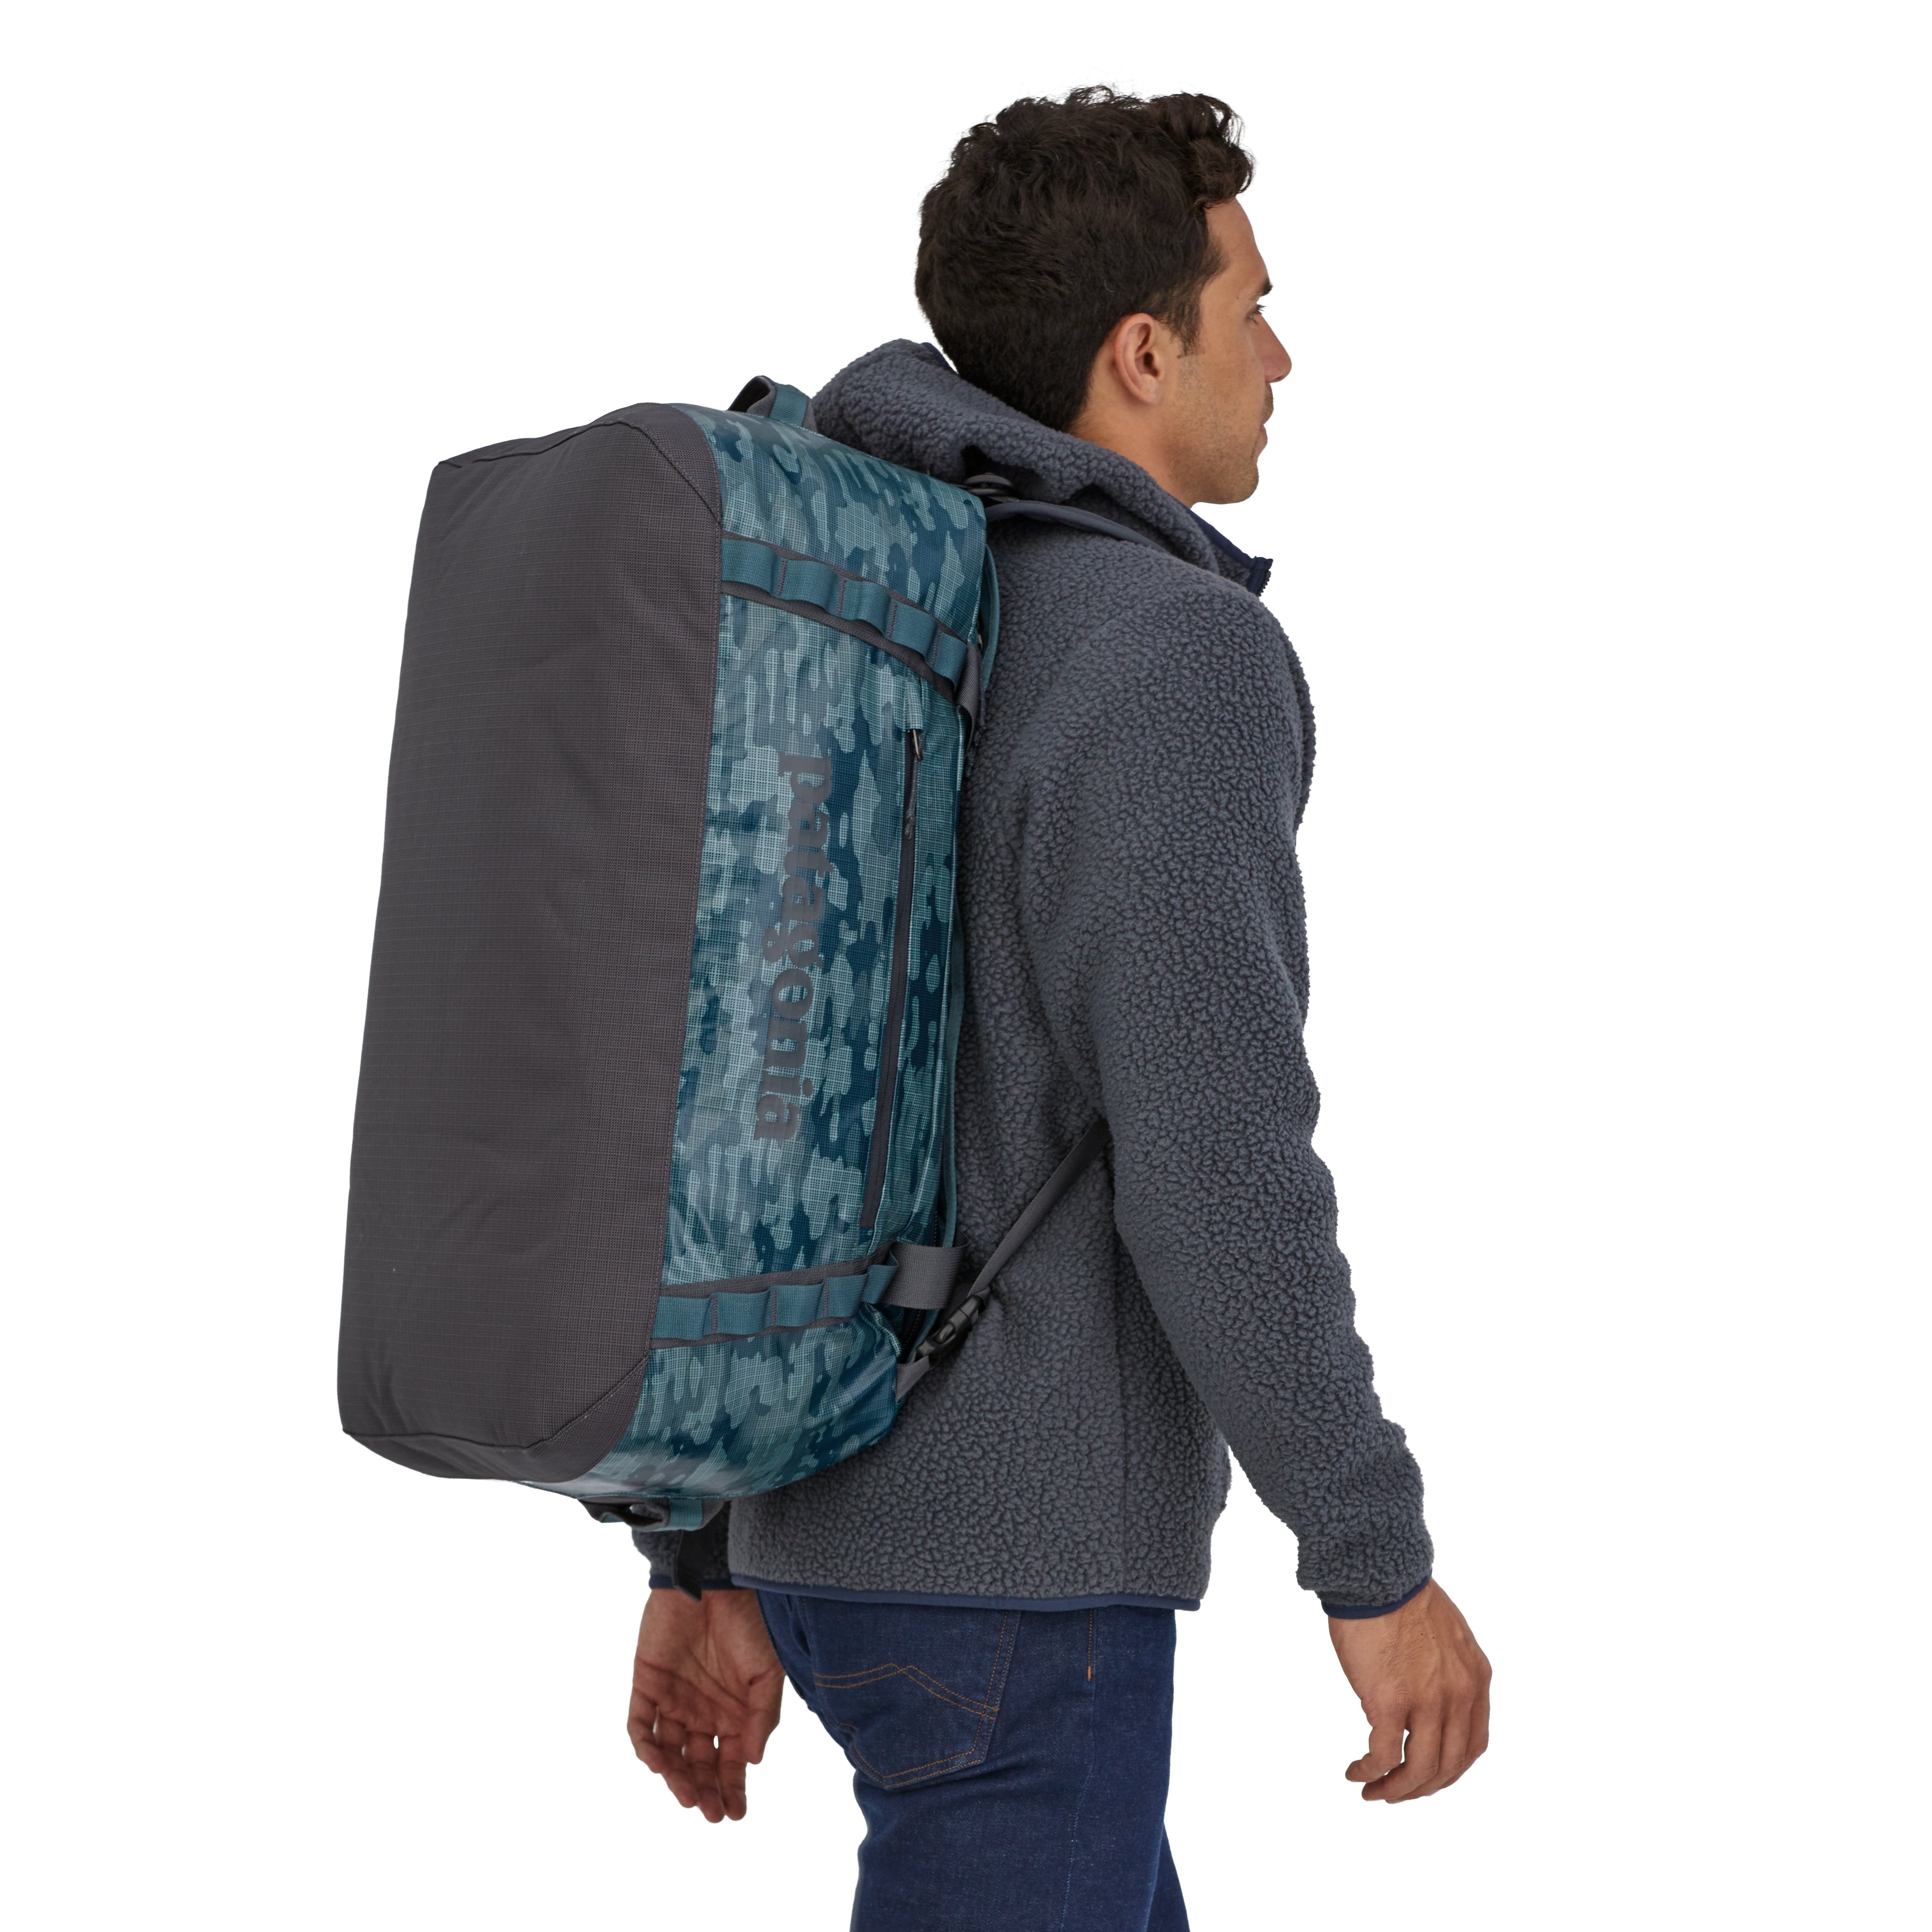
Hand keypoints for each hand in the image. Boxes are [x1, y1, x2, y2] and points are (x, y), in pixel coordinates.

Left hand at [628, 1587, 784, 1821]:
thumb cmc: (748, 1624)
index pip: (730, 1763)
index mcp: (732, 1714)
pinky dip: (645, 1747)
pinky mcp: (646, 1685)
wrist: (714, 1583)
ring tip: (687, 1793)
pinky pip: (639, 1725)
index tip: (734, 1814)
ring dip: (675, 1777)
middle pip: (697, 1765)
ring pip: (667, 1753)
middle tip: (710, 1812)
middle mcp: (701, 1714)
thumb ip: (761, 1717)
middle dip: (704, 1791)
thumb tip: (753, 1761)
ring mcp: (672, 1701)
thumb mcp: (767, 1674)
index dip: (732, 1790)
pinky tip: (658, 1762)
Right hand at [1328, 1580, 1490, 1801]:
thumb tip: (1426, 1705)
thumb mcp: (1449, 1636)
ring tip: (1372, 1791)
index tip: (1425, 1777)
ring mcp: (1425, 1700)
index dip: (1449, 1770)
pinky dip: (1369, 1772)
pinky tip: (1355, 1772)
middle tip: (1394, 1793)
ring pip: (1419, 1770)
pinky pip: (1383, 1756)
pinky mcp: (1388, 1701)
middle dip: (1420, 1789)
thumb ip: (1448, 1673)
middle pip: (1448, 1766)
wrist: (1375, 1570)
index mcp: (1475, 1678)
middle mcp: (1458, 1695)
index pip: (1472, 1745)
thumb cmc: (1400, 1594)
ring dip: (1395, 1790)